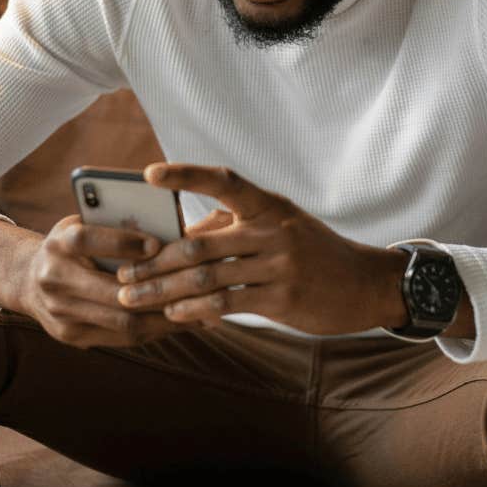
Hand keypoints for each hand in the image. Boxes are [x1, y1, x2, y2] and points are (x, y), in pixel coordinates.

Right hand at [17, 213, 178, 349]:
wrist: (28, 280)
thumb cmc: (72, 244)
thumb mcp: (84, 223)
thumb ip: (115, 224)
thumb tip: (169, 225)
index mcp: (57, 244)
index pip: (85, 240)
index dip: (122, 242)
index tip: (157, 243)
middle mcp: (54, 280)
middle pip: (111, 292)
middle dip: (157, 290)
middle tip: (194, 284)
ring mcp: (60, 313)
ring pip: (121, 321)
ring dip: (164, 317)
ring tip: (198, 309)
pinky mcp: (71, 336)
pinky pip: (121, 338)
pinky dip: (154, 329)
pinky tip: (179, 321)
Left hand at [115, 164, 407, 334]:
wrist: (363, 284)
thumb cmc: (312, 251)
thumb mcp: (279, 226)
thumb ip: (233, 226)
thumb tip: (181, 237)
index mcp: (268, 205)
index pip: (223, 181)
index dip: (186, 175)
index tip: (150, 174)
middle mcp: (272, 230)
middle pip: (199, 245)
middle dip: (154, 262)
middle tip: (122, 275)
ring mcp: (278, 265)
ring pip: (207, 278)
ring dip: (163, 290)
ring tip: (134, 298)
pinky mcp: (281, 299)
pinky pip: (227, 303)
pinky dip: (195, 308)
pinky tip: (174, 313)